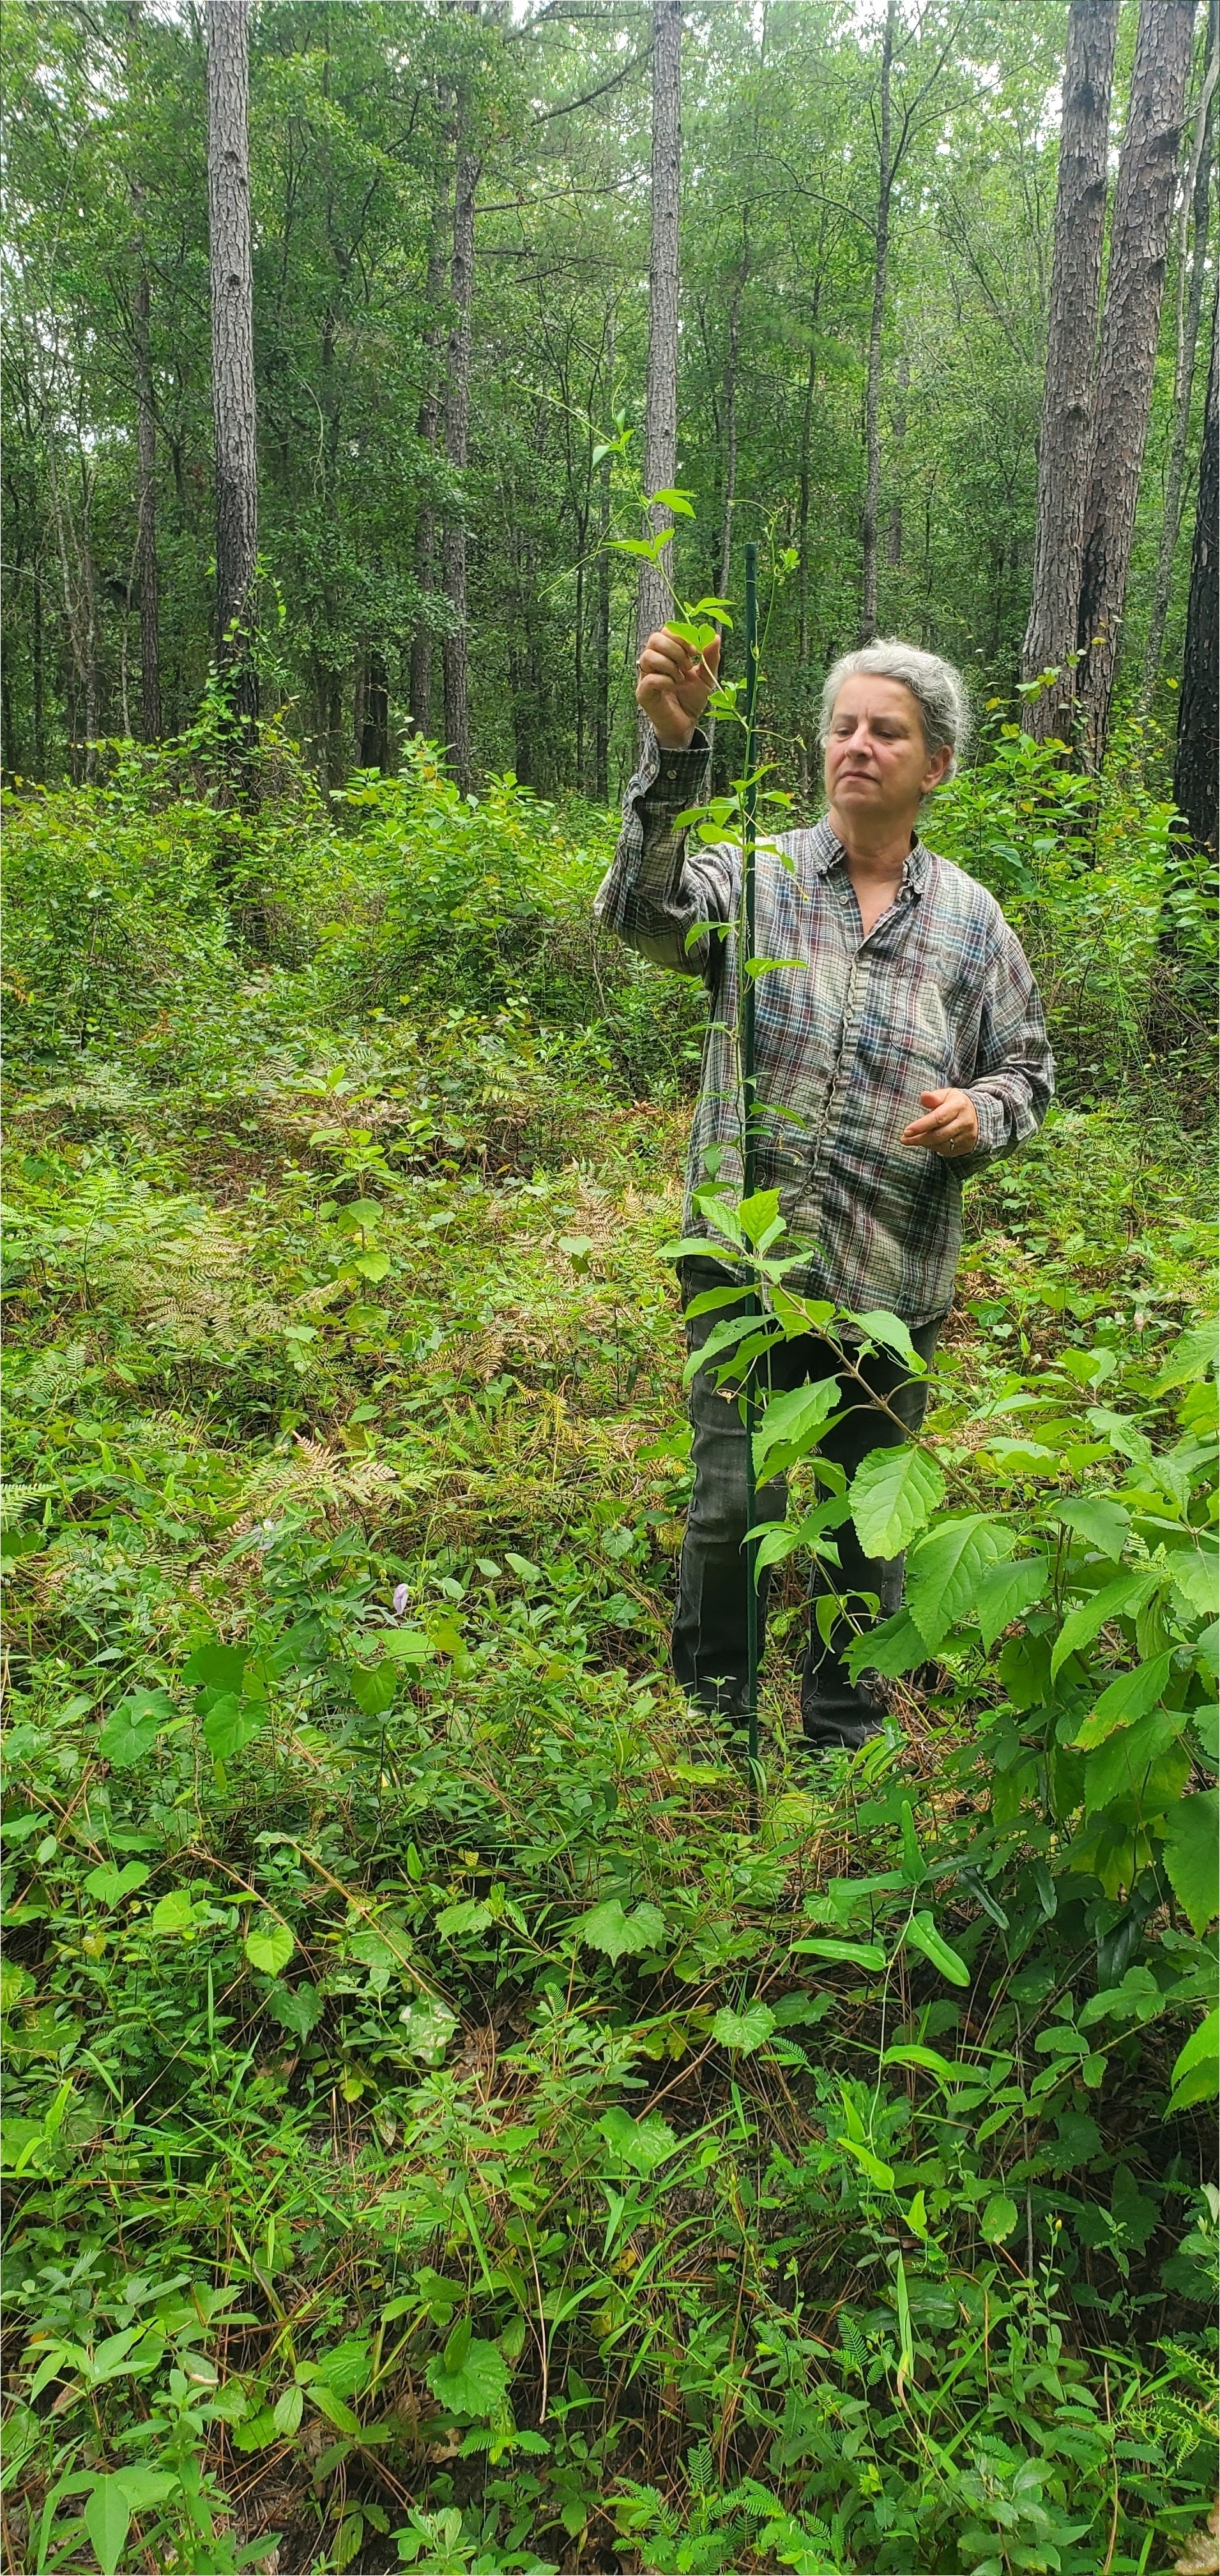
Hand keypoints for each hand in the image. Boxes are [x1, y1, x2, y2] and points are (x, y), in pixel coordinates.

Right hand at [635, 626, 720, 747]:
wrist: (686, 724)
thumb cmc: (692, 699)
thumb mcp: (706, 676)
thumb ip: (710, 657)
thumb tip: (715, 636)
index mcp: (666, 653)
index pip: (666, 631)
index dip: (681, 637)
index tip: (694, 652)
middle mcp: (653, 662)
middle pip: (654, 639)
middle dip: (675, 649)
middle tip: (687, 666)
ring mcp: (645, 677)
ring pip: (648, 656)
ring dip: (669, 665)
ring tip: (680, 678)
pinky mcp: (643, 693)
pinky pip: (649, 679)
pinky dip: (665, 681)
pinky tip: (674, 687)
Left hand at [902, 1088, 979, 1157]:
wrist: (976, 1114)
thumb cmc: (955, 1103)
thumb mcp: (946, 1095)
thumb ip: (934, 1096)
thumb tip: (923, 1096)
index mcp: (959, 1106)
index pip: (938, 1118)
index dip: (921, 1126)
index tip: (907, 1131)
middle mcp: (965, 1122)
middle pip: (939, 1134)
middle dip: (919, 1138)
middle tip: (904, 1139)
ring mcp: (967, 1136)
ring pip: (941, 1144)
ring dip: (924, 1144)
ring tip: (911, 1140)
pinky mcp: (966, 1146)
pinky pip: (946, 1150)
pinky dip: (933, 1147)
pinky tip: (925, 1142)